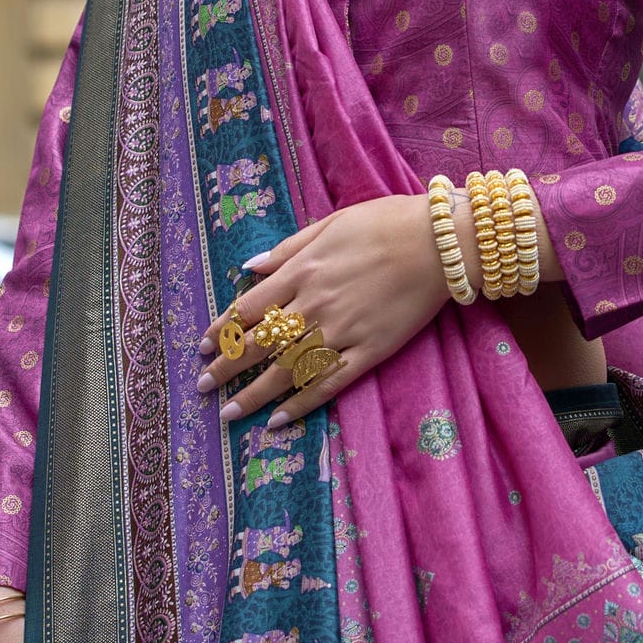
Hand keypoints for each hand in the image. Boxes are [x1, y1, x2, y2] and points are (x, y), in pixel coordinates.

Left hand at [198, 193, 449, 425]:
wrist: (439, 242)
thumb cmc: (385, 223)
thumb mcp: (329, 224)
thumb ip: (288, 249)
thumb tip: (248, 268)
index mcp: (301, 271)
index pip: (248, 309)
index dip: (222, 331)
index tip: (203, 348)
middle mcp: (314, 305)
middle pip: (260, 344)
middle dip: (227, 368)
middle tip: (203, 388)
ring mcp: (342, 331)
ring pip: (287, 370)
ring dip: (254, 394)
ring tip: (229, 413)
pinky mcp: (370, 351)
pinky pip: (329, 382)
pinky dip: (302, 404)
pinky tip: (279, 419)